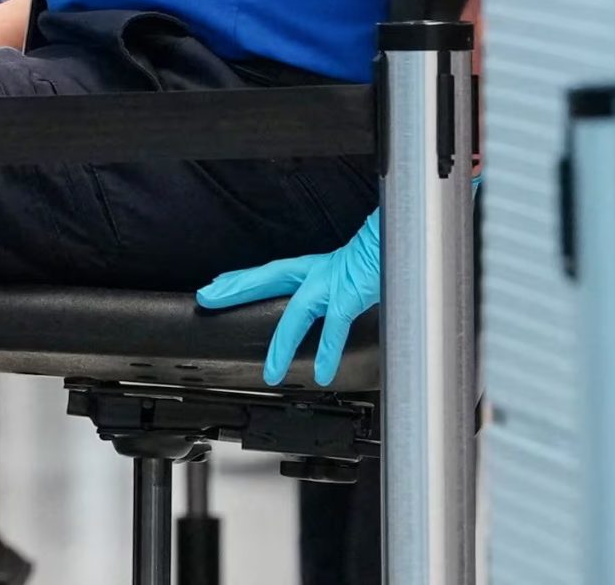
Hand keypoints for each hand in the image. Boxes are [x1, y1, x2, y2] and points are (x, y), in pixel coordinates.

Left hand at [195, 208, 380, 386]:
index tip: (218, 284)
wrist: (405, 240)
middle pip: (267, 278)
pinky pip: (334, 328)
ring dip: (281, 343)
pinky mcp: (350, 296)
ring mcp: (332, 284)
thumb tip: (332, 304)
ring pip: (296, 314)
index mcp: (316, 268)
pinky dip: (327, 352)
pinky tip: (322, 372)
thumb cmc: (383, 256)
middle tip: (209, 296)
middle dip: (236, 288)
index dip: (242, 279)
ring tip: (270, 371)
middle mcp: (318, 272)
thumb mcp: (352, 272)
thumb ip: (338, 288)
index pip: (270, 272)